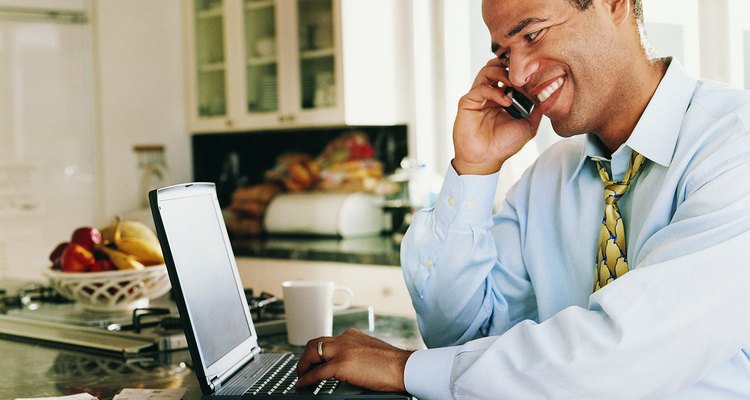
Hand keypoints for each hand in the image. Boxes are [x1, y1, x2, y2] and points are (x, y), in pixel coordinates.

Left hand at [295, 328, 413, 391]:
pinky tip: (302, 384)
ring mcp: (342, 350)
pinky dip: (306, 378)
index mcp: (352, 336)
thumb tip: (349, 365)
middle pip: (316, 343)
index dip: (318, 351)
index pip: (328, 340)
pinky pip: (317, 372)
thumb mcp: (370, 352)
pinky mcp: (342, 364)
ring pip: (312, 352)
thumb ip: (357, 353)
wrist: (403, 367)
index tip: (314, 360)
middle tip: (303, 368)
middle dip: (306, 356)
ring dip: (303, 365)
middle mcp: (345, 339)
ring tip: (300, 376)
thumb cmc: (393, 364)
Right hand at [452, 58, 543, 174]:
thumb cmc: (504, 145)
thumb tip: (549, 92)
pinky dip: (495, 91)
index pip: (511, 74)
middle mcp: (491, 93)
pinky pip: (481, 87)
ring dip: (503, 73)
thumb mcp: (528, 125)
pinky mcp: (468, 101)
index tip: (535, 72)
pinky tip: (506, 102)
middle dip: (511, 66)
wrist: (486, 159)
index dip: (522, 71)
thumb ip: (537, 108)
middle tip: (523, 73)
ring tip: (515, 84)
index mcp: (503, 96)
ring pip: (488, 70)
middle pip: (498, 66)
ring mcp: (479, 96)